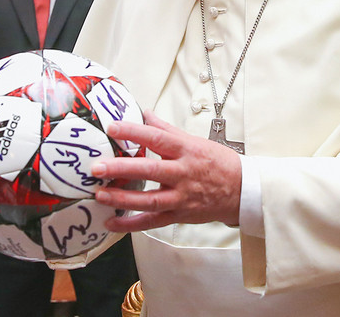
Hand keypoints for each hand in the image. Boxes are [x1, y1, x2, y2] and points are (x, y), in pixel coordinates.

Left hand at [91, 111, 241, 231]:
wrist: (241, 191)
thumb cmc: (216, 163)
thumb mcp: (194, 141)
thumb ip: (166, 129)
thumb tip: (145, 113)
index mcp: (186, 150)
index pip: (157, 137)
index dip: (134, 132)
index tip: (112, 127)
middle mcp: (183, 173)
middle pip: (150, 170)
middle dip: (121, 169)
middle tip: (97, 167)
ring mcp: (181, 197)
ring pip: (149, 200)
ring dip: (122, 199)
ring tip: (100, 195)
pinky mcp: (179, 215)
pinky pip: (152, 222)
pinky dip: (131, 224)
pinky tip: (111, 222)